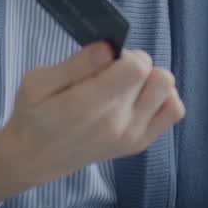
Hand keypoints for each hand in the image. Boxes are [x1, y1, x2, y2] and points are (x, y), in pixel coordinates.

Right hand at [0, 42, 183, 205]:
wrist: (34, 158)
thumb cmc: (34, 115)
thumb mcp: (37, 82)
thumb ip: (76, 64)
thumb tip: (108, 49)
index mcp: (88, 105)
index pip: (137, 67)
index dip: (125, 54)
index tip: (107, 59)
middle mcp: (116, 124)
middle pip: (155, 75)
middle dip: (136, 64)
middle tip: (112, 72)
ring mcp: (131, 136)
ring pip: (168, 90)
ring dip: (151, 80)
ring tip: (125, 85)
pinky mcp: (139, 143)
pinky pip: (172, 111)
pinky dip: (162, 99)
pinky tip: (138, 97)